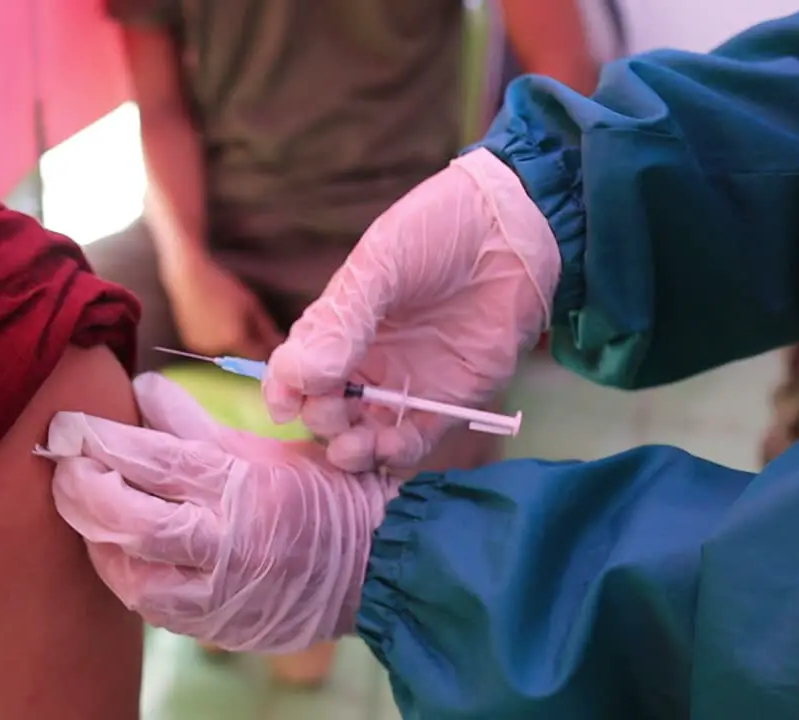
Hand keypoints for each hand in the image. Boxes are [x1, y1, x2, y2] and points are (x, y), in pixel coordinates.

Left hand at [44, 373, 399, 652]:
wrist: (374, 567)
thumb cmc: (318, 493)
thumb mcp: (262, 448)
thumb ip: (195, 425)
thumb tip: (140, 391)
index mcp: (245, 487)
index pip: (155, 460)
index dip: (102, 439)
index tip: (71, 421)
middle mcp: (229, 545)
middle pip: (131, 520)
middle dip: (82, 486)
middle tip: (60, 458)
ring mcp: (220, 595)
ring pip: (131, 572)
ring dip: (94, 533)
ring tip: (78, 500)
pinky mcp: (216, 627)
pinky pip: (150, 606)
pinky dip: (121, 573)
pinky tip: (109, 546)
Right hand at [162, 254, 283, 359]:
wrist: (188, 278)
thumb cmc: (222, 287)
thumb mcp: (250, 304)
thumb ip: (266, 328)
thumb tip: (278, 343)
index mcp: (235, 340)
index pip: (258, 355)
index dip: (267, 348)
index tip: (271, 338)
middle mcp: (218, 349)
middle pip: (242, 352)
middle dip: (249, 341)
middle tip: (248, 320)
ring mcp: (202, 347)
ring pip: (225, 348)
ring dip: (232, 339)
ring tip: (228, 316)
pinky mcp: (191, 342)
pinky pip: (211, 344)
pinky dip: (216, 336)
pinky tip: (214, 318)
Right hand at [264, 149, 561, 470]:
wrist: (513, 229)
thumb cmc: (437, 233)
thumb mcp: (378, 266)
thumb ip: (339, 322)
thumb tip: (298, 376)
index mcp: (339, 328)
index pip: (298, 372)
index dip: (286, 391)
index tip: (285, 404)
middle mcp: (367, 362)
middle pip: (328, 410)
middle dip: (323, 419)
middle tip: (332, 411)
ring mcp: (407, 385)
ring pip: (366, 434)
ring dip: (353, 448)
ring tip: (353, 446)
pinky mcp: (451, 402)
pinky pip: (416, 440)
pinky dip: (397, 452)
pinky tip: (389, 446)